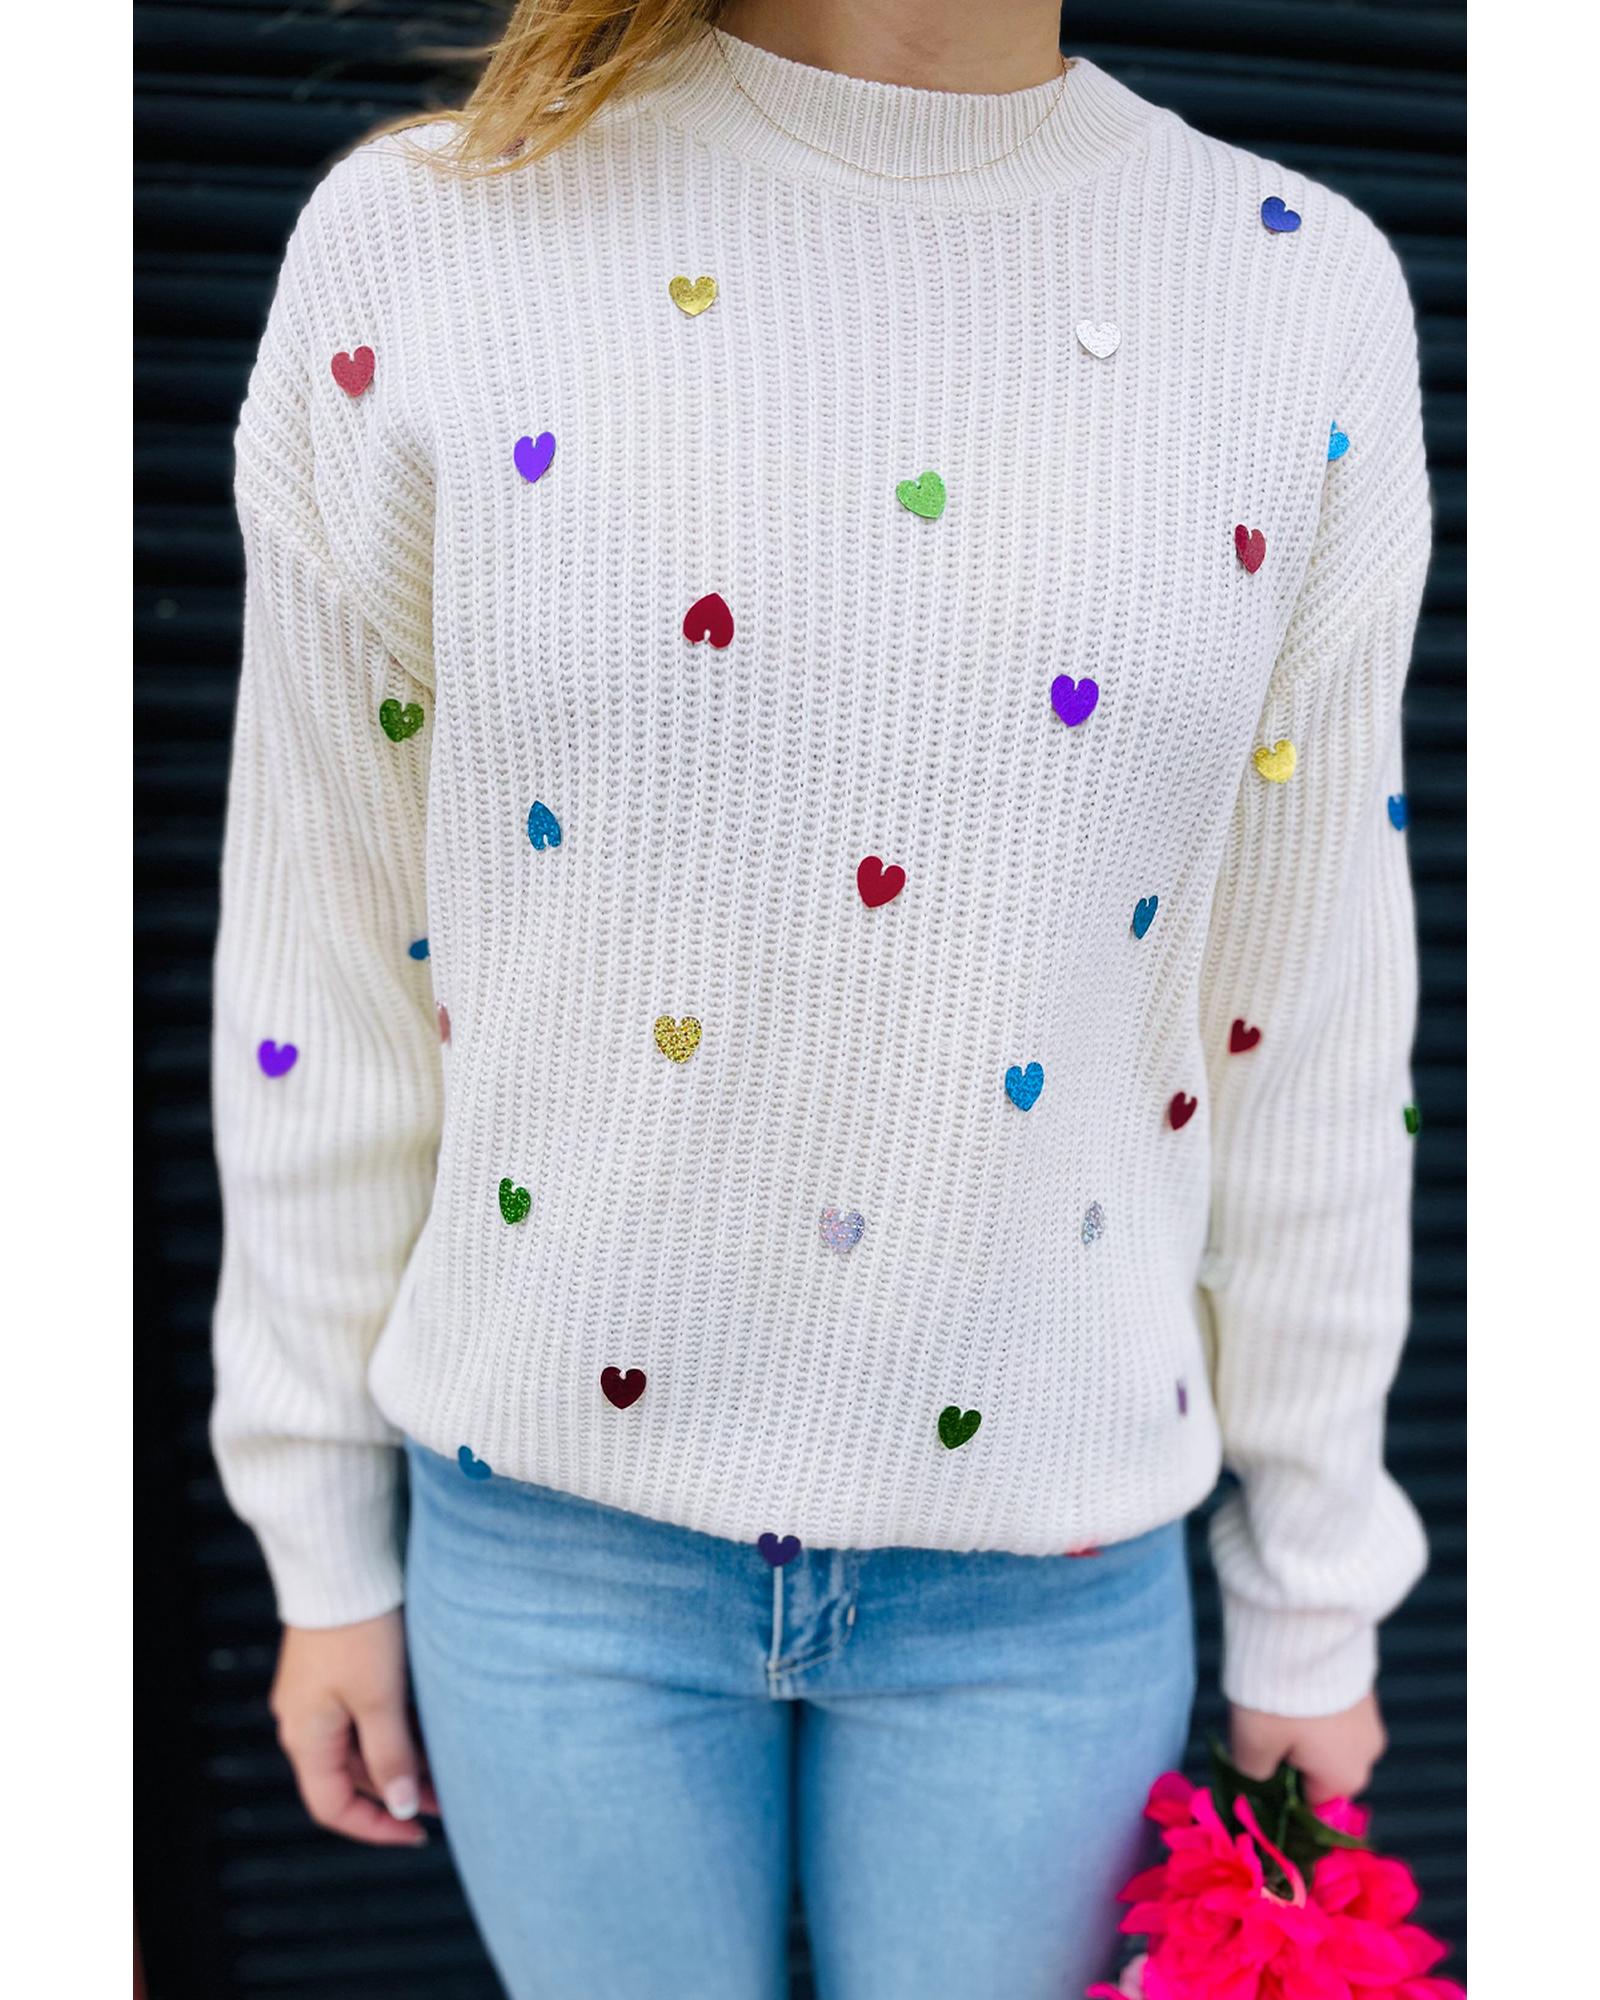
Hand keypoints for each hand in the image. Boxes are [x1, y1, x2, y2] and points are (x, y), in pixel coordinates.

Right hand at [271, 1610, 438, 1845]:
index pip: (333, 1806)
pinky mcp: (331, 1669)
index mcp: (305, 1737)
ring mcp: (315, 1694)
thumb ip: (391, 1757)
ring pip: (358, 1744)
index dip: (376, 1827)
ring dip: (399, 1759)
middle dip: (398, 1791)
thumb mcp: (380, 1699)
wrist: (342, 1563)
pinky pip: (360, 1715)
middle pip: (349, 1776)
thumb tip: (403, 1809)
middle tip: (449, 1796)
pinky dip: (391, 1729)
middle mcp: (303, 1720)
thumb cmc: (360, 1631)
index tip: (419, 1833)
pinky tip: (427, 1727)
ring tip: (447, 1765)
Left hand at [1228, 1690, 1387, 1804]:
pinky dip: (1313, 1705)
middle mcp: (1367, 1755)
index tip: (1255, 1769)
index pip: (1309, 1805)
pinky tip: (1291, 1684)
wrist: (1306, 1630)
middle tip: (1260, 1730)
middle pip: (1320, 1770)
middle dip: (1289, 1756)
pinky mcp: (1363, 1686)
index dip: (1279, 1794)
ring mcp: (1370, 1718)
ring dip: (1300, 1728)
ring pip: (1327, 1738)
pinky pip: (1334, 1710)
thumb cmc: (1280, 1699)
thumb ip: (1253, 1776)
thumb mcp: (1252, 1746)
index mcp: (1345, 1779)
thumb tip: (1254, 1784)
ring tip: (1273, 1703)